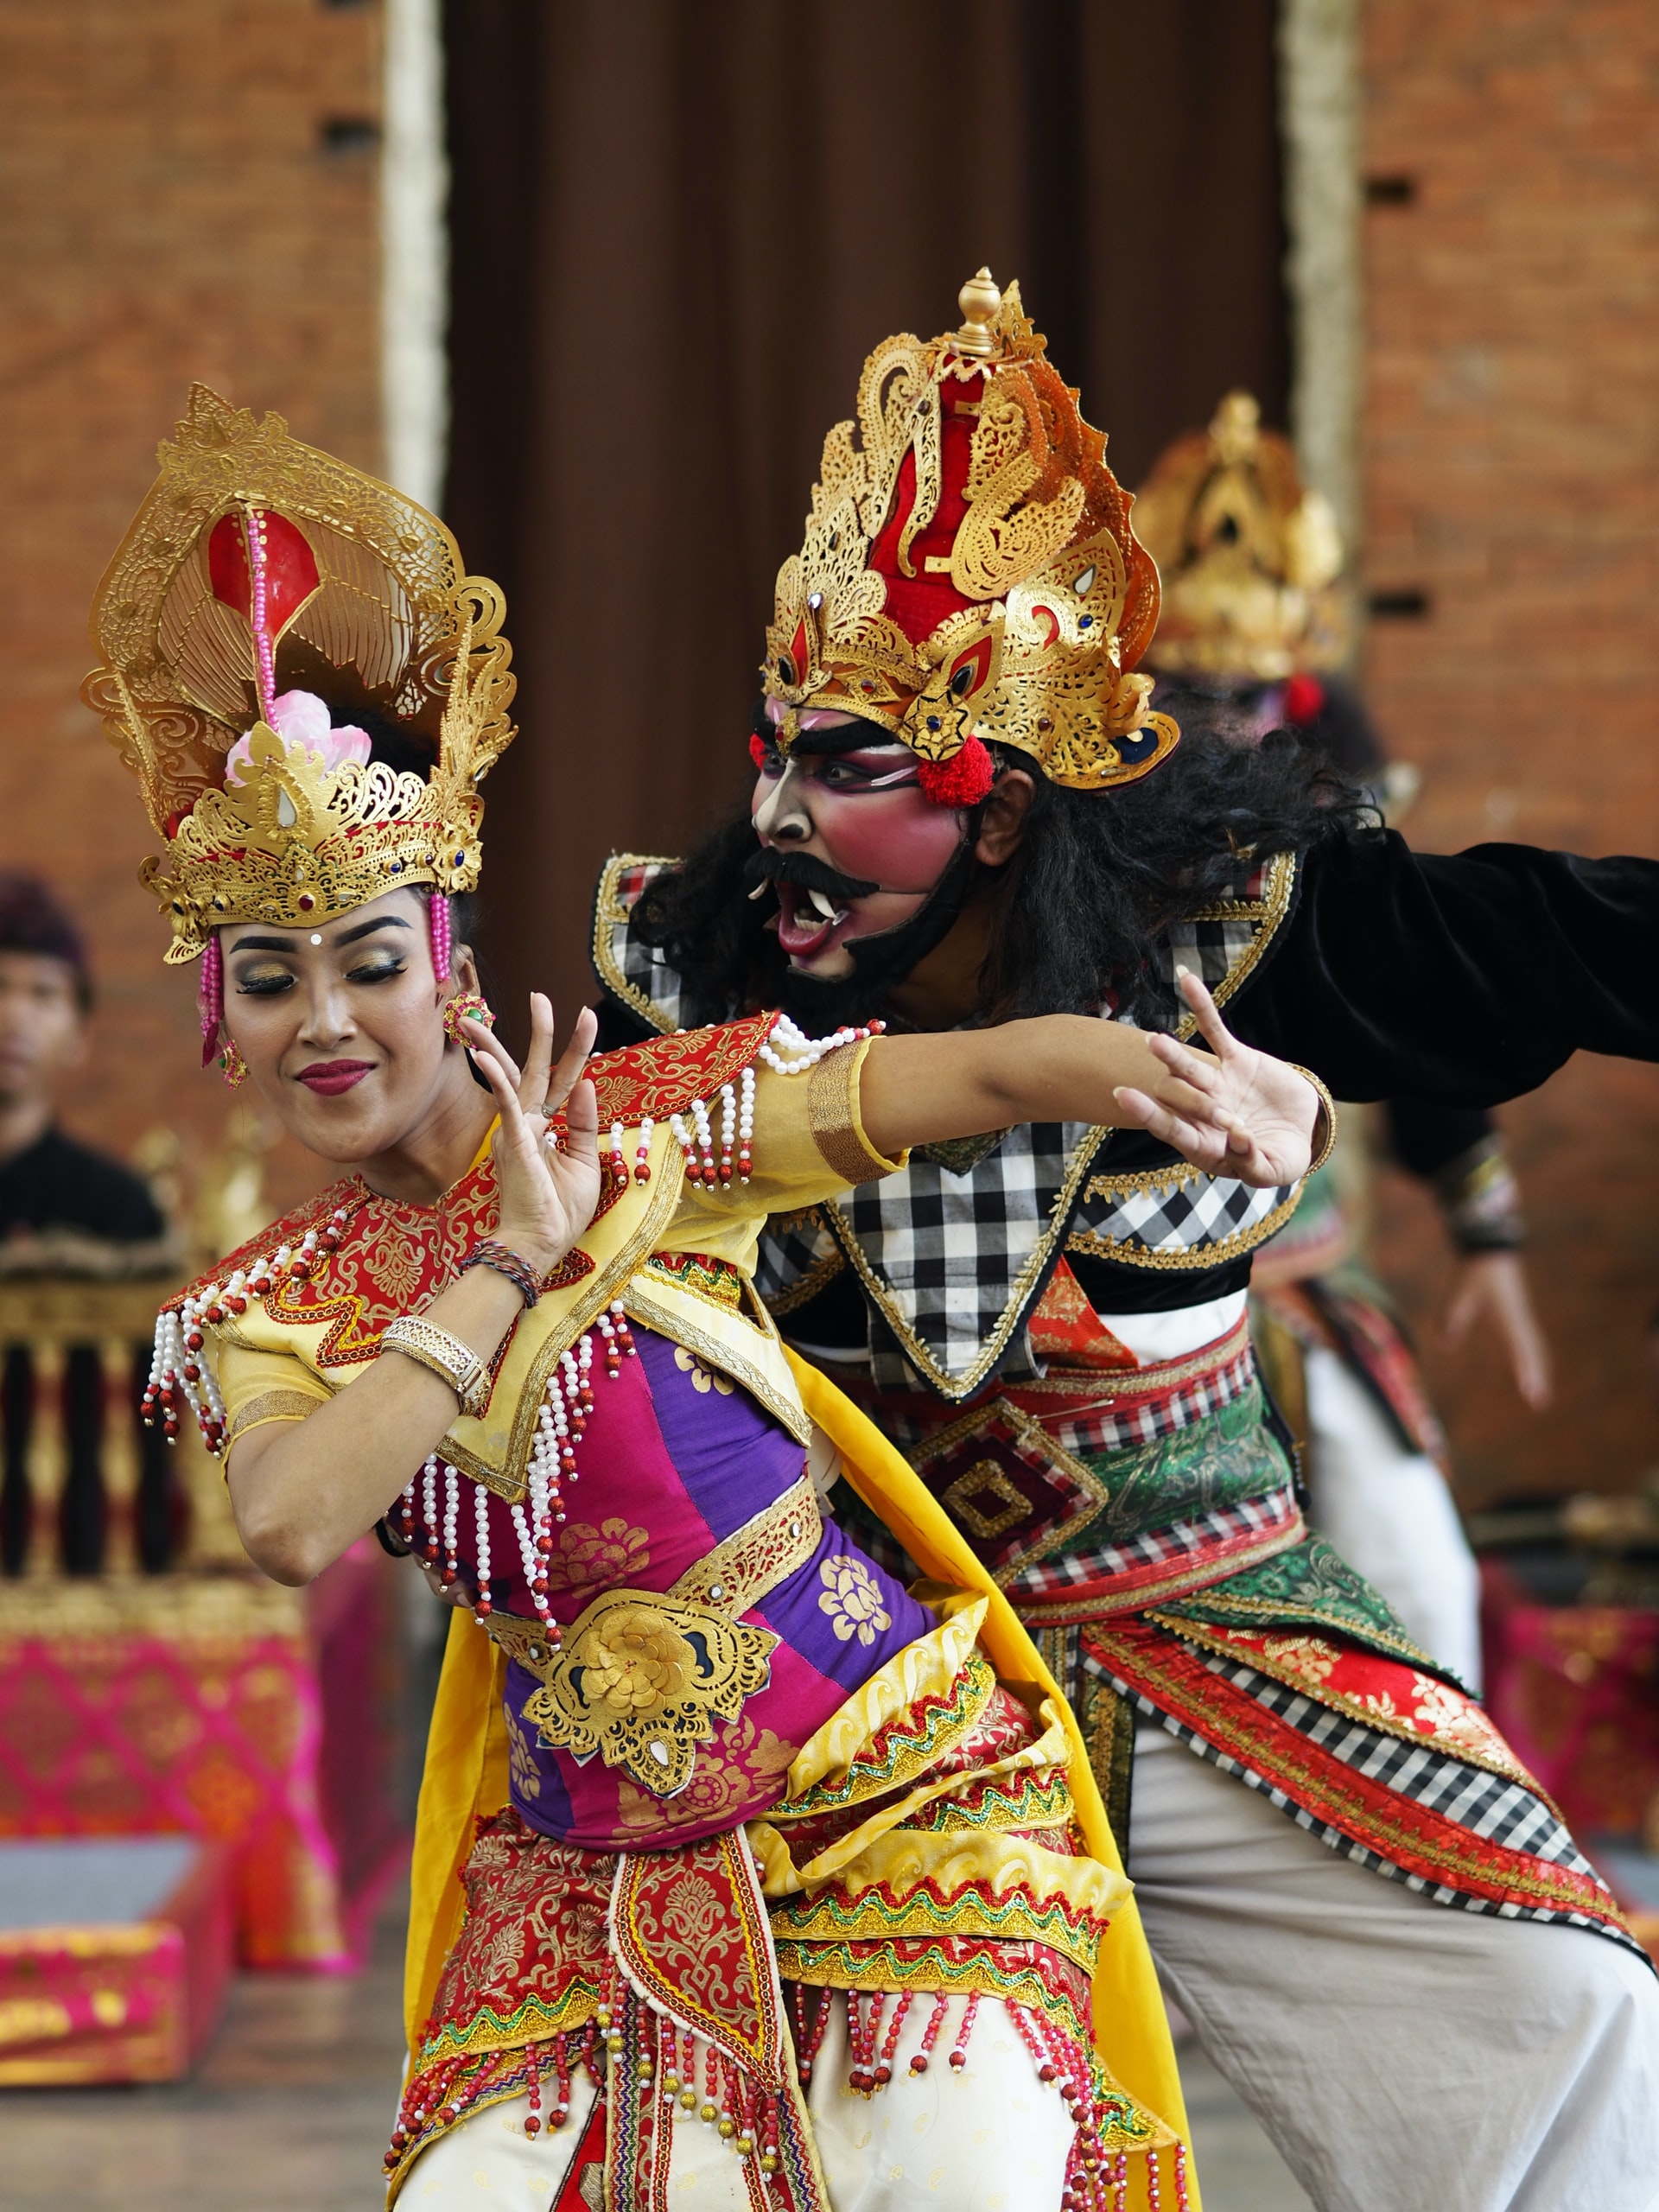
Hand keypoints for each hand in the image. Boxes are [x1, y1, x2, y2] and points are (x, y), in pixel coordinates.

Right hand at [462, 995, 601, 1275]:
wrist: (540, 1244)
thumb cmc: (559, 1210)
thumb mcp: (586, 1161)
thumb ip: (585, 1122)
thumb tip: (589, 1084)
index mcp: (543, 1128)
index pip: (560, 1081)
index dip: (575, 1052)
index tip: (588, 1019)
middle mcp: (526, 1123)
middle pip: (532, 1067)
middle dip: (540, 1031)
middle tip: (542, 995)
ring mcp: (516, 1130)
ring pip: (514, 1075)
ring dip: (508, 1041)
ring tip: (517, 1009)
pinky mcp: (512, 1142)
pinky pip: (505, 1105)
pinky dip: (497, 1081)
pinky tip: (483, 1058)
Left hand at [1112, 969, 1320, 1187]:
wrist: (1304, 1131)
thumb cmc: (1281, 1158)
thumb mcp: (1272, 1171)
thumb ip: (1253, 1163)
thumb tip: (1237, 1140)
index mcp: (1204, 1144)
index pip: (1171, 1129)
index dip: (1149, 1114)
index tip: (1123, 1096)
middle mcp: (1201, 1112)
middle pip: (1177, 1099)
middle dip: (1181, 1099)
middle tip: (1187, 1102)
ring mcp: (1216, 1084)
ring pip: (1187, 1067)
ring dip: (1171, 1055)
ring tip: (1153, 1041)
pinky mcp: (1236, 1059)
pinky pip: (1215, 1029)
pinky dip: (1202, 1005)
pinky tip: (1185, 979)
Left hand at [1444, 1250, 1552, 1408]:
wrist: (1491, 1249)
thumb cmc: (1475, 1272)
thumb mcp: (1461, 1296)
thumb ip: (1454, 1319)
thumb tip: (1444, 1346)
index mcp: (1508, 1315)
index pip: (1519, 1347)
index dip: (1525, 1368)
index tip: (1529, 1388)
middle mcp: (1519, 1318)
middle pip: (1532, 1351)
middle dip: (1535, 1375)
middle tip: (1538, 1401)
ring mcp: (1521, 1316)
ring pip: (1533, 1346)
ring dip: (1536, 1368)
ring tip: (1538, 1392)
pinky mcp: (1519, 1314)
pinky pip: (1527, 1338)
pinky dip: (1530, 1355)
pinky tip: (1530, 1367)